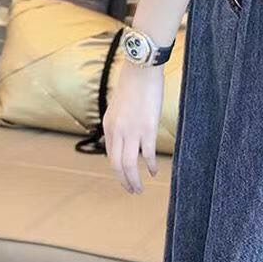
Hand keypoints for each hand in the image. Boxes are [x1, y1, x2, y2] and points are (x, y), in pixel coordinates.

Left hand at [102, 61, 164, 194]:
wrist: (141, 70)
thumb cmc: (132, 85)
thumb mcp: (118, 107)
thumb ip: (119, 124)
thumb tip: (124, 139)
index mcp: (109, 126)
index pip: (110, 156)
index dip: (117, 171)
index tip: (124, 178)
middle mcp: (117, 131)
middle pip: (117, 166)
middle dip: (124, 181)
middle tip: (132, 191)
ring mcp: (132, 131)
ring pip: (129, 165)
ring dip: (134, 180)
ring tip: (139, 189)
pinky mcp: (147, 128)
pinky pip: (147, 154)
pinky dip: (149, 166)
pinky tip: (153, 171)